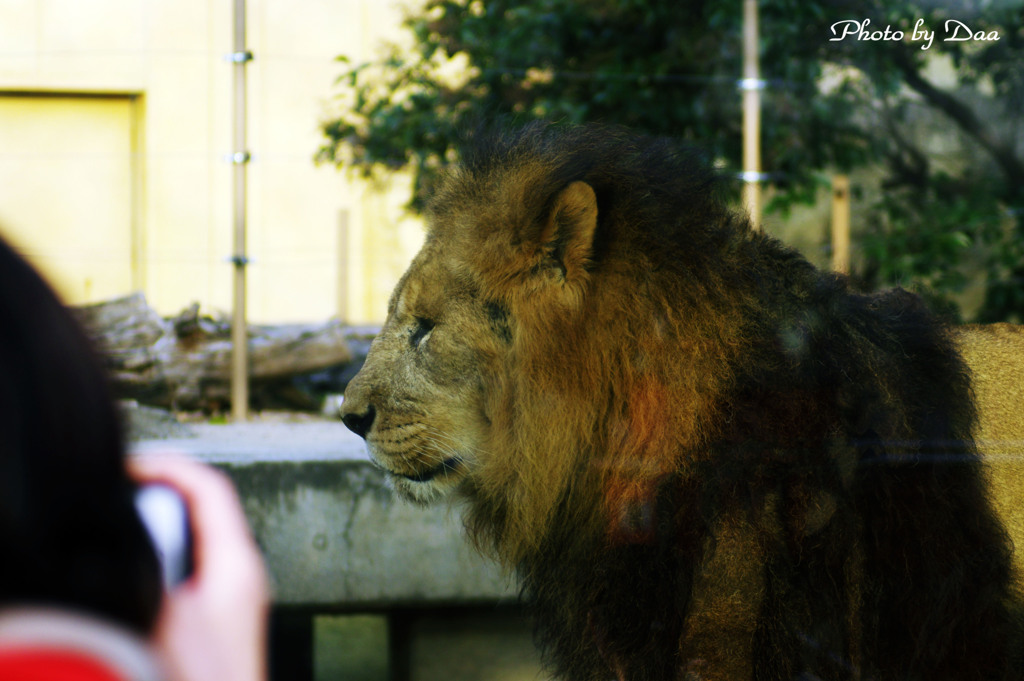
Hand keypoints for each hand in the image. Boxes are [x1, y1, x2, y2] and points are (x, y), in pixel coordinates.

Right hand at [129, 455, 268, 680]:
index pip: (210, 488)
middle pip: (201, 509)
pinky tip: (129, 576)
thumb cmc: (210, 676)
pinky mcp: (213, 621)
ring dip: (155, 530)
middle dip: (159, 494)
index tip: (126, 466)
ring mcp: (228, 598)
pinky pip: (183, 572)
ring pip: (191, 542)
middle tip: (116, 492)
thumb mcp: (166, 618)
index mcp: (237, 562)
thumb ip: (146, 567)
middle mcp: (239, 574)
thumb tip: (123, 533)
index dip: (168, 466)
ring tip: (117, 527)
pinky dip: (155, 563)